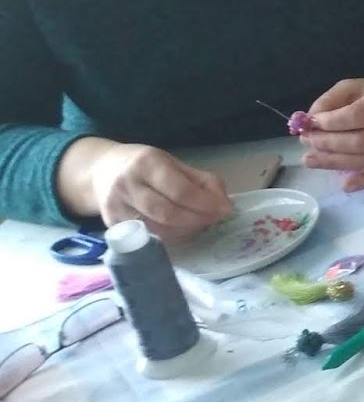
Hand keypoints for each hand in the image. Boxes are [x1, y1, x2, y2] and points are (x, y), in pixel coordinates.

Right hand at [64, 140, 231, 240]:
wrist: (101, 170)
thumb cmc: (145, 166)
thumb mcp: (174, 164)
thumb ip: (202, 181)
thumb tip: (225, 204)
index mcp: (147, 164)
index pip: (180, 191)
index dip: (205, 204)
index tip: (225, 209)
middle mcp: (128, 185)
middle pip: (168, 213)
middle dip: (197, 220)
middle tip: (214, 219)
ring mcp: (116, 207)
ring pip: (157, 229)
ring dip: (185, 231)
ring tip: (200, 223)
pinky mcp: (111, 225)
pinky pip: (146, 237)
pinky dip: (169, 237)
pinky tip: (180, 230)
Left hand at [299, 67, 363, 192]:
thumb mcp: (352, 86)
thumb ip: (329, 100)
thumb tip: (309, 121)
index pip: (354, 116)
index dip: (329, 123)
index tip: (310, 124)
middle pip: (359, 142)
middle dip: (328, 144)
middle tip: (306, 142)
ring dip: (334, 162)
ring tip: (310, 159)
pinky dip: (363, 182)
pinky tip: (344, 185)